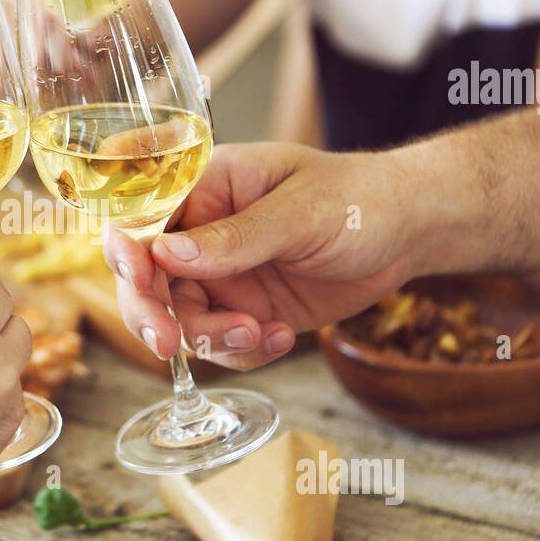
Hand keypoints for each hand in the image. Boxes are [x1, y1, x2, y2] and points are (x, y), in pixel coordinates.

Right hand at [104, 142, 417, 369]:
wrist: (409, 231)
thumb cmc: (357, 198)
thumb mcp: (299, 213)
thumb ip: (235, 237)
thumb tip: (166, 254)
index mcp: (206, 189)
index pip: (146, 221)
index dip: (130, 253)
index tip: (140, 281)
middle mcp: (203, 235)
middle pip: (150, 280)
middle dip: (154, 313)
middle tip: (168, 342)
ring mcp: (224, 277)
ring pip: (185, 320)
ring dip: (212, 338)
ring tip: (260, 333)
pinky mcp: (248, 311)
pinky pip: (225, 344)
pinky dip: (246, 351)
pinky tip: (282, 337)